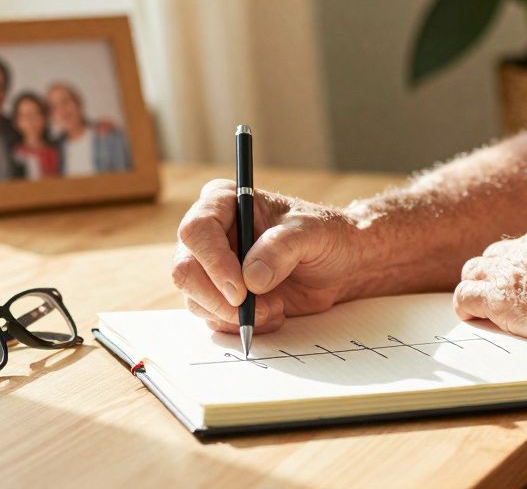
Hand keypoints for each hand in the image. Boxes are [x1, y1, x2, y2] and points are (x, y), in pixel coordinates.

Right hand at [172, 179, 364, 333]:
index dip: (213, 262)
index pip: (197, 231)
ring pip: (195, 299)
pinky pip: (213, 318)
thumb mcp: (312, 232)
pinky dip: (240, 325)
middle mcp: (211, 233)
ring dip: (233, 315)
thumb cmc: (326, 236)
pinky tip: (272, 313)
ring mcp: (212, 267)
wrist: (342, 265)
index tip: (240, 290)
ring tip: (275, 308)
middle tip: (254, 310)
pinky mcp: (220, 295)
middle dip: (218, 298)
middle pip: (185, 269)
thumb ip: (282, 247)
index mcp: (224, 202)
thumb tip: (251, 278)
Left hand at [453, 216, 526, 370]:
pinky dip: (468, 309)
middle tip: (506, 301)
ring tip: (485, 312)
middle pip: (500, 253)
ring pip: (476, 270)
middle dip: (500, 276)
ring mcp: (517, 265)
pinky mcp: (499, 294)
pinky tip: (476, 321)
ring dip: (480, 290)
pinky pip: (466, 296)